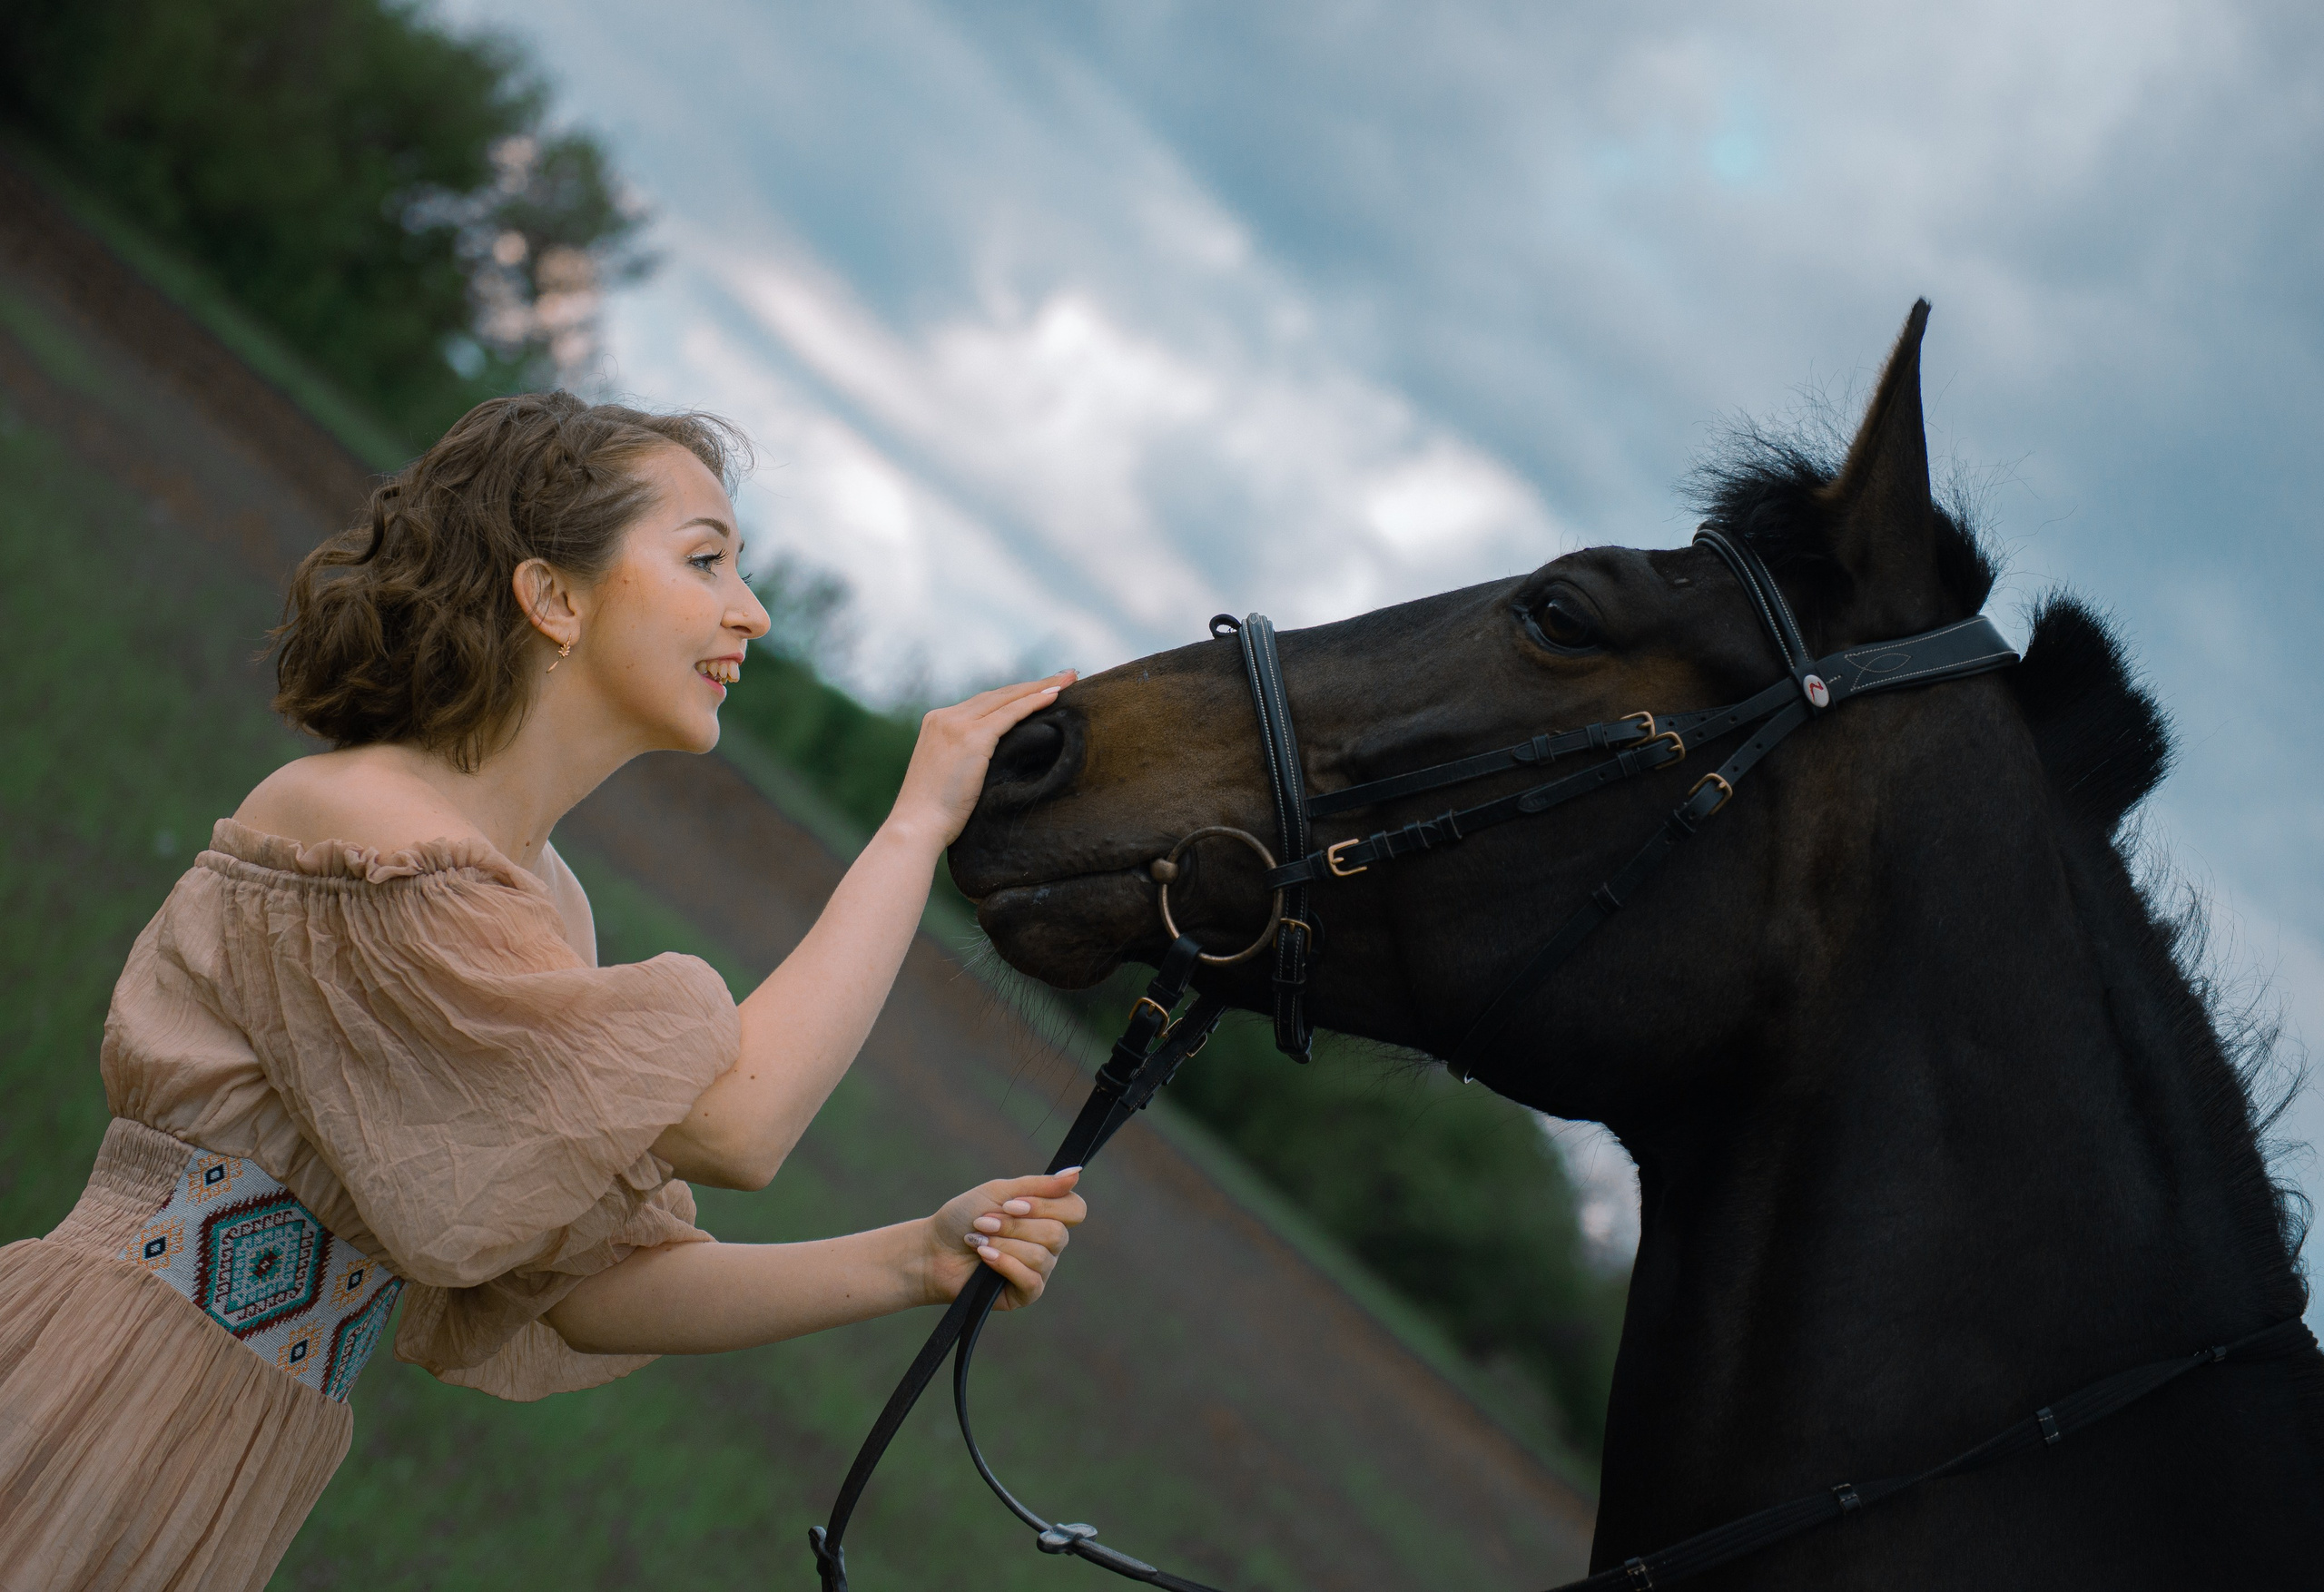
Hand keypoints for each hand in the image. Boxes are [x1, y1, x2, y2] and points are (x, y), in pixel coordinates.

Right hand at [887, 672, 1075, 848]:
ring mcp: (956, 725)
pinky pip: (1010, 714)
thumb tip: (995, 760)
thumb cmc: (933, 814)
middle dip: (1032, 685)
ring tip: (1068, 680)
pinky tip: (1054, 696)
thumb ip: (966, 757)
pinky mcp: (971, 737)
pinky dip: (1034, 703)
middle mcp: (945, 717)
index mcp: (937, 722)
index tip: (1038, 689)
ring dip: (1039, 688)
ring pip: (1007, 699)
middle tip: (1064, 676)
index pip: (983, 703)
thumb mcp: (948, 775)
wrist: (917, 826)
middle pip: (997, 695)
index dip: (1014, 695)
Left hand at [921, 1169, 1085, 1310]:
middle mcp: (1049, 1243)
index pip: (1075, 1209)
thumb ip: (1040, 1185)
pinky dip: (1004, 1264)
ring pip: (1041, 1255)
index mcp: (1047, 1216)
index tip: (1013, 1203)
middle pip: (1057, 1233)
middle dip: (1015, 1226)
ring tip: (979, 1241)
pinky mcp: (1026, 1293)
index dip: (1046, 1206)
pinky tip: (984, 1257)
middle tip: (984, 1222)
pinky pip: (1031, 1279)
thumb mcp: (1000, 1192)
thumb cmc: (963, 1218)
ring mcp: (1040, 1269)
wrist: (932, 1250)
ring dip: (1004, 1244)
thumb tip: (1077, 1173)